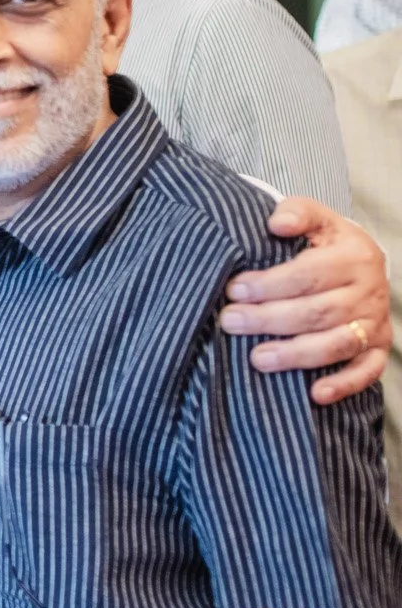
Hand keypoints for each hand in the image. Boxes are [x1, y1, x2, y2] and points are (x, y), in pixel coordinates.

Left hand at [220, 198, 392, 403]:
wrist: (360, 263)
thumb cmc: (324, 243)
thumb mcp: (315, 219)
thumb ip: (296, 213)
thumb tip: (277, 223)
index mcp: (354, 256)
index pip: (309, 275)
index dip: (269, 284)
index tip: (233, 290)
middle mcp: (369, 291)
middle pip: (317, 312)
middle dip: (269, 319)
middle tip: (230, 321)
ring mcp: (375, 322)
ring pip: (337, 343)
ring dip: (296, 354)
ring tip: (256, 358)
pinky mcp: (377, 348)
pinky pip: (367, 371)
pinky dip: (343, 384)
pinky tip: (314, 394)